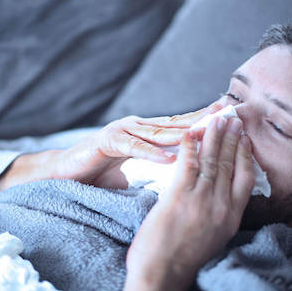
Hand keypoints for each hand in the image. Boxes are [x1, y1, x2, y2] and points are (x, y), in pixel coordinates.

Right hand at [50, 103, 222, 187]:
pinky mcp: (105, 142)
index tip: (228, 121)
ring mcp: (121, 131)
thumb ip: (151, 167)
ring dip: (183, 132)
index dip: (203, 123)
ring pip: (157, 132)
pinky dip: (151, 152)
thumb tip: (174, 176)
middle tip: (226, 114)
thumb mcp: (132, 169)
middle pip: (174, 124)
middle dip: (201, 120)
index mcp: (144, 133)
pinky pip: (132, 147)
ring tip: (207, 132)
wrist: (63, 174)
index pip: (179, 127)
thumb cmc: (98, 172)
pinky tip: (169, 156)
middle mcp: (136, 127)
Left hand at [119, 116, 253, 290]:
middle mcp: (221, 206)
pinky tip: (191, 132)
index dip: (246, 155)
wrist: (162, 275)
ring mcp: (200, 200)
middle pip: (230, 164)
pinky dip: (190, 146)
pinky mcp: (178, 197)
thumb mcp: (214, 237)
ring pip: (212, 160)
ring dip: (214, 136)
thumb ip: (219, 214)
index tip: (245, 138)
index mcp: (231, 217)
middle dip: (232, 138)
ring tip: (217, 119)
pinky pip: (188, 164)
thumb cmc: (184, 259)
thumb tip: (220, 196)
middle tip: (233, 118)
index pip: (245, 178)